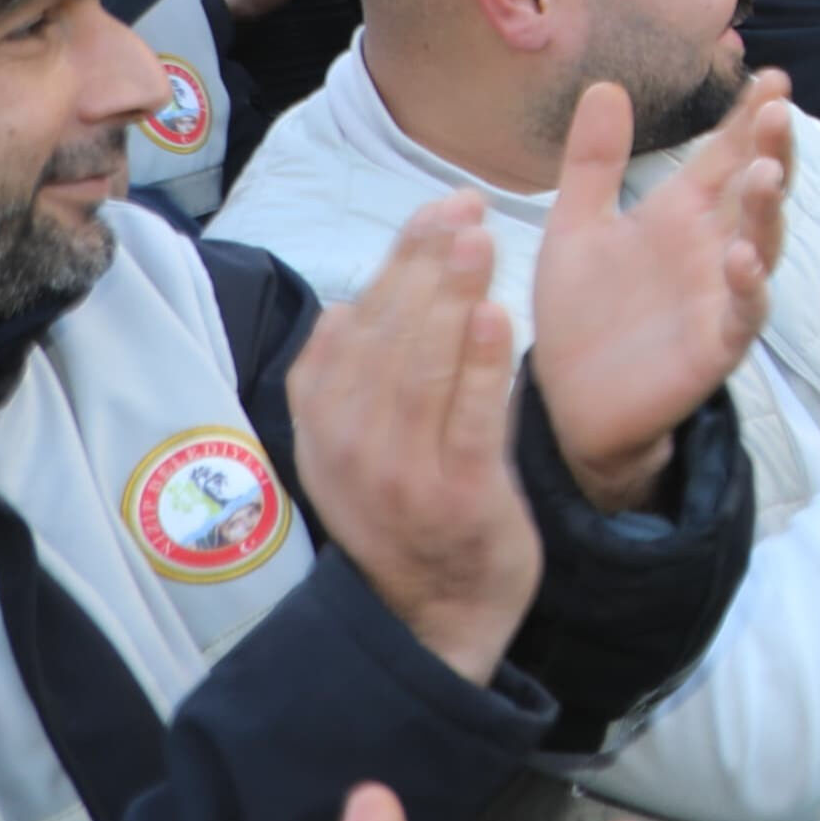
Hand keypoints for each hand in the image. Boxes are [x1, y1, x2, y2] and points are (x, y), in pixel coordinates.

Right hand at [286, 206, 540, 687]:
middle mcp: (350, 446)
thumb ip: (353, 378)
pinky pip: (469, 421)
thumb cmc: (407, 512)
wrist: (435, 616)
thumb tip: (353, 300)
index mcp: (322, 425)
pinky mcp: (458, 497)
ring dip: (450, 297)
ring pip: (422, 368)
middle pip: (387, 336)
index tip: (434, 208)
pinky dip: (481, 367)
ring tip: (478, 238)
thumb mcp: (356, 446)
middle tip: (462, 204)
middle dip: (425, 262)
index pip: (354, 325)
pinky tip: (497, 316)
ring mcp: (401, 474)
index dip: (395, 261)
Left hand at [525, 79, 782, 514]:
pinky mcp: (716, 344)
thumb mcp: (577, 227)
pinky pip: (744, 312)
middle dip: (771, 150)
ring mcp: (720, 294)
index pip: (726, 155)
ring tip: (764, 172)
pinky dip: (749, 287)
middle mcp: (712, 247)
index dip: (749, 118)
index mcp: (682, 214)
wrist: (568, 404)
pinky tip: (743, 259)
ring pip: (762, 243)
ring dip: (768, 209)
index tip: (771, 76)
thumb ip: (594, 162)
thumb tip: (606, 85)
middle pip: (756, 189)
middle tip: (778, 110)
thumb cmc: (580, 314)